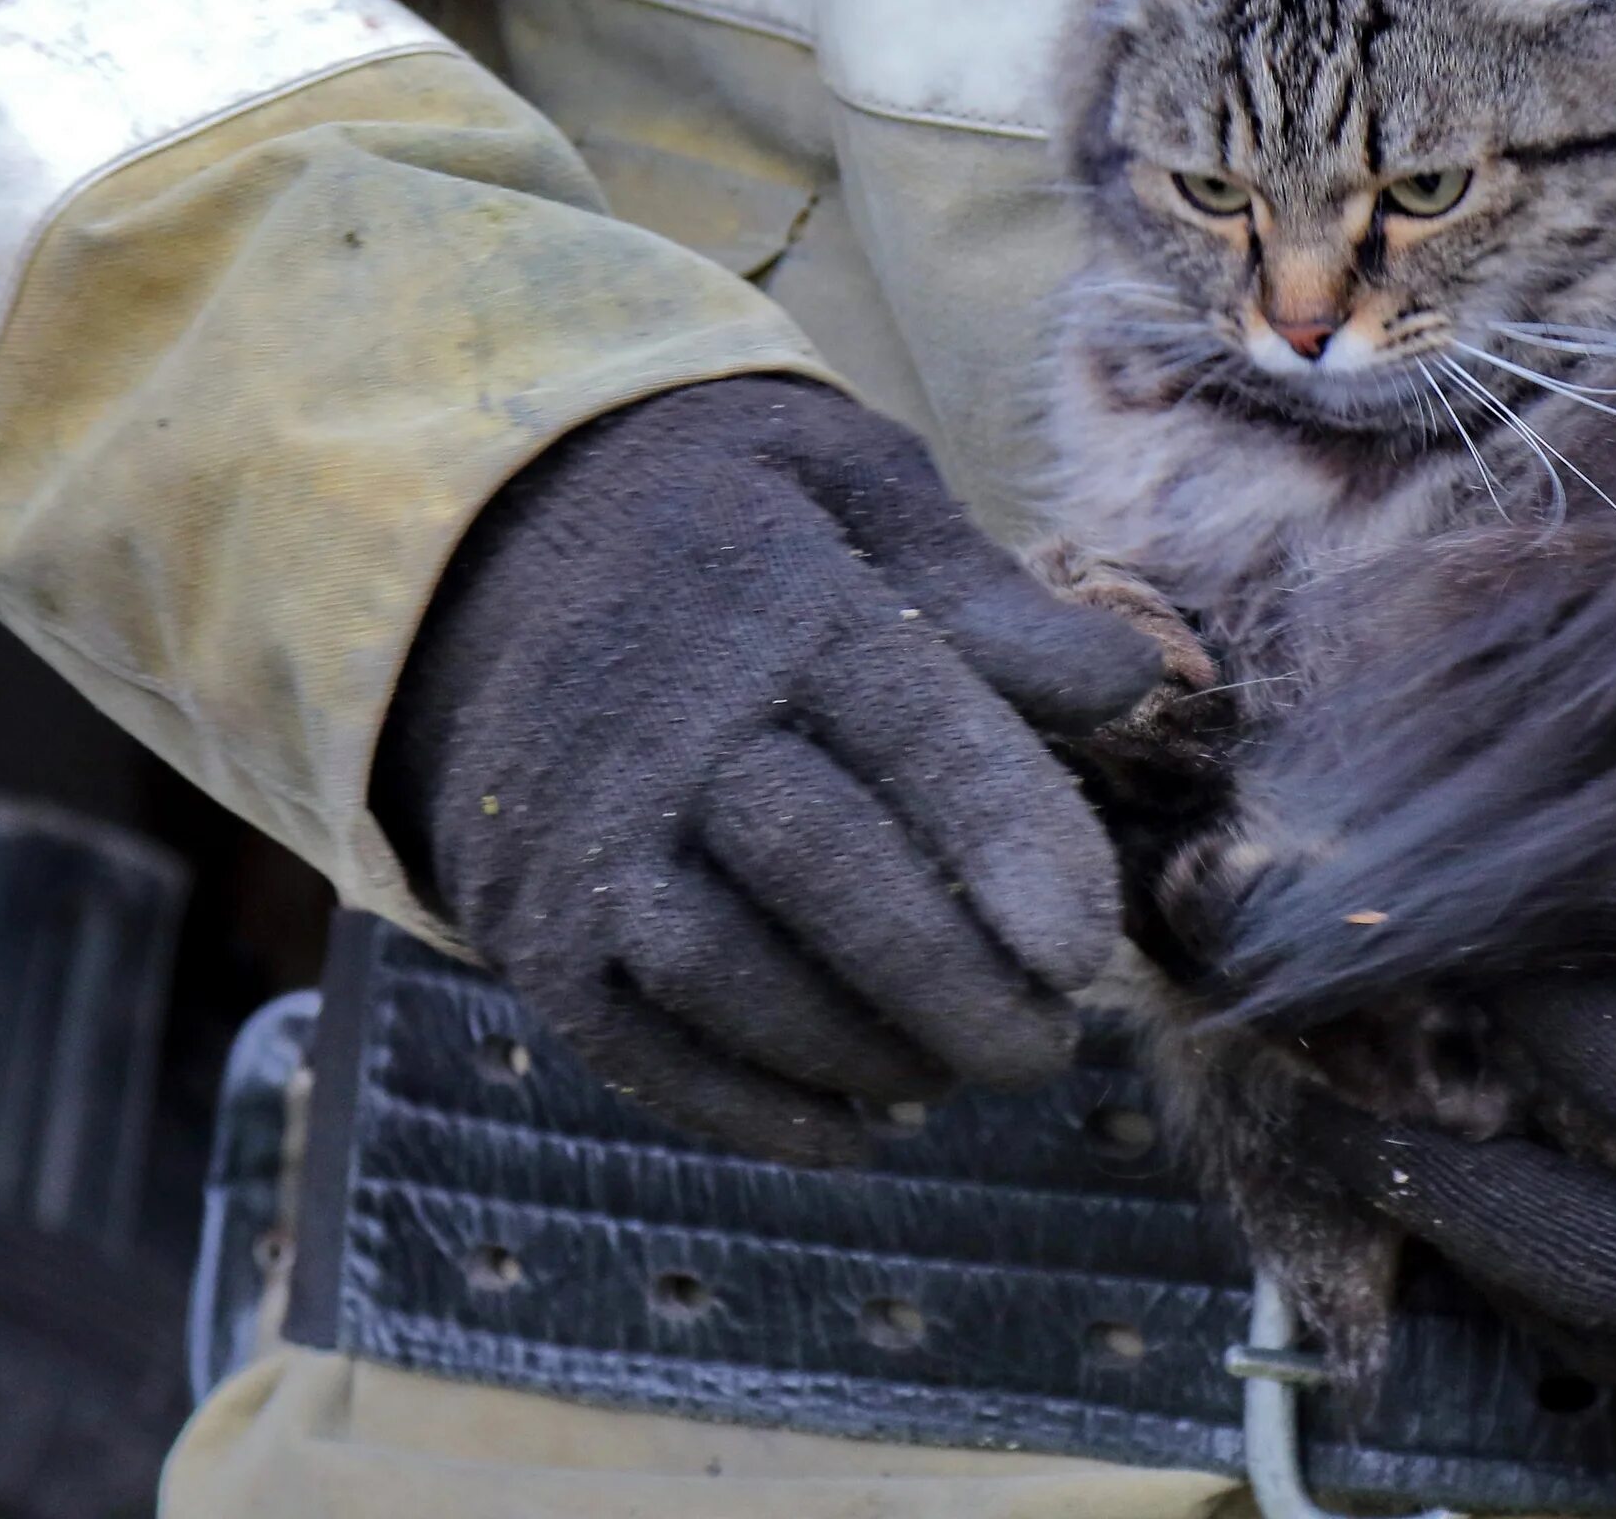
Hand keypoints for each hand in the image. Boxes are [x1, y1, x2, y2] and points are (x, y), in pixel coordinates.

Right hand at [372, 377, 1159, 1164]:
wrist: (475, 545)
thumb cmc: (727, 521)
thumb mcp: (852, 484)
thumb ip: (991, 593)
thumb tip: (1140, 682)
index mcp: (782, 597)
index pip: (911, 729)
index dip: (1002, 842)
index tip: (1082, 948)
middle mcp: (669, 721)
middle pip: (825, 872)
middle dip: (952, 982)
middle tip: (1048, 1046)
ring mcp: (583, 830)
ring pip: (729, 972)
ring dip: (862, 1049)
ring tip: (962, 1069)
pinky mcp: (530, 920)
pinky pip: (634, 1041)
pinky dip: (746, 1105)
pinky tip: (852, 1129)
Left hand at [1299, 677, 1615, 1487]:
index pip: (1611, 1005)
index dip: (1501, 917)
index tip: (1410, 843)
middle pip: (1537, 1135)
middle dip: (1428, 1029)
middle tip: (1300, 947)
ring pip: (1513, 1265)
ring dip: (1399, 1167)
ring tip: (1284, 1083)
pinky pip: (1574, 1339)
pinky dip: (1496, 1251)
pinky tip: (1420, 1173)